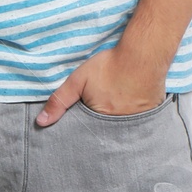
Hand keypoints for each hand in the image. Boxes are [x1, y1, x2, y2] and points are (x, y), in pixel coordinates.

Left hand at [35, 41, 170, 125]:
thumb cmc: (110, 66)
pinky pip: (138, 124)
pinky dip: (132, 118)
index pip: (88, 136)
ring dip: (118, 123)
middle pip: (106, 135)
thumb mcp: (78, 81)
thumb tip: (41, 122)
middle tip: (102, 113)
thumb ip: (59, 101)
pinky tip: (131, 105)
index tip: (84, 122)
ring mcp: (137, 123)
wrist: (143, 54)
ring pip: (122, 131)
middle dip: (101, 130)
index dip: (84, 130)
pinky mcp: (150, 116)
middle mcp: (120, 128)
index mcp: (100, 122)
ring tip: (116, 107)